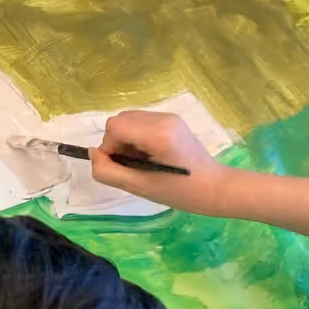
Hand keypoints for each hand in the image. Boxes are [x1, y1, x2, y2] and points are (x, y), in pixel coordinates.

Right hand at [90, 110, 228, 213]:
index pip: (114, 127)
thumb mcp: (139, 187)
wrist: (215, 188)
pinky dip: (137, 137)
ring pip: (129, 120)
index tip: (122, 167)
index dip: (110, 147)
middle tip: (132, 165)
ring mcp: (168, 116)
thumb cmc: (180, 192)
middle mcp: (162, 118)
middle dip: (117, 143)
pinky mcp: (172, 119)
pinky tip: (151, 154)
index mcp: (157, 133)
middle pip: (119, 121)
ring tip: (142, 161)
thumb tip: (93, 154)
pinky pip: (141, 122)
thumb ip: (108, 171)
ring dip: (126, 140)